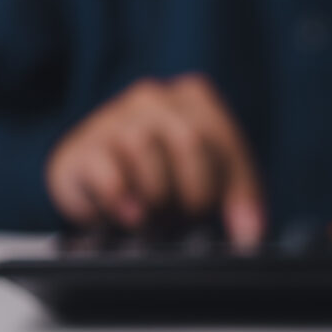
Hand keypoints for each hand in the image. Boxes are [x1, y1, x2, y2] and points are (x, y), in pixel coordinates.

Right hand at [46, 74, 264, 244]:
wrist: (93, 182)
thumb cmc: (160, 179)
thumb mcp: (206, 181)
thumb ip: (237, 199)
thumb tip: (252, 233)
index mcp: (194, 98)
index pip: (224, 139)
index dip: (238, 189)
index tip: (245, 231)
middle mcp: (153, 98)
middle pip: (189, 140)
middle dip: (195, 192)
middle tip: (187, 218)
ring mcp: (112, 118)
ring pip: (145, 152)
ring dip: (158, 198)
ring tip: (156, 217)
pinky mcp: (80, 150)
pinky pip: (109, 175)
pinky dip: (124, 201)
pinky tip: (131, 216)